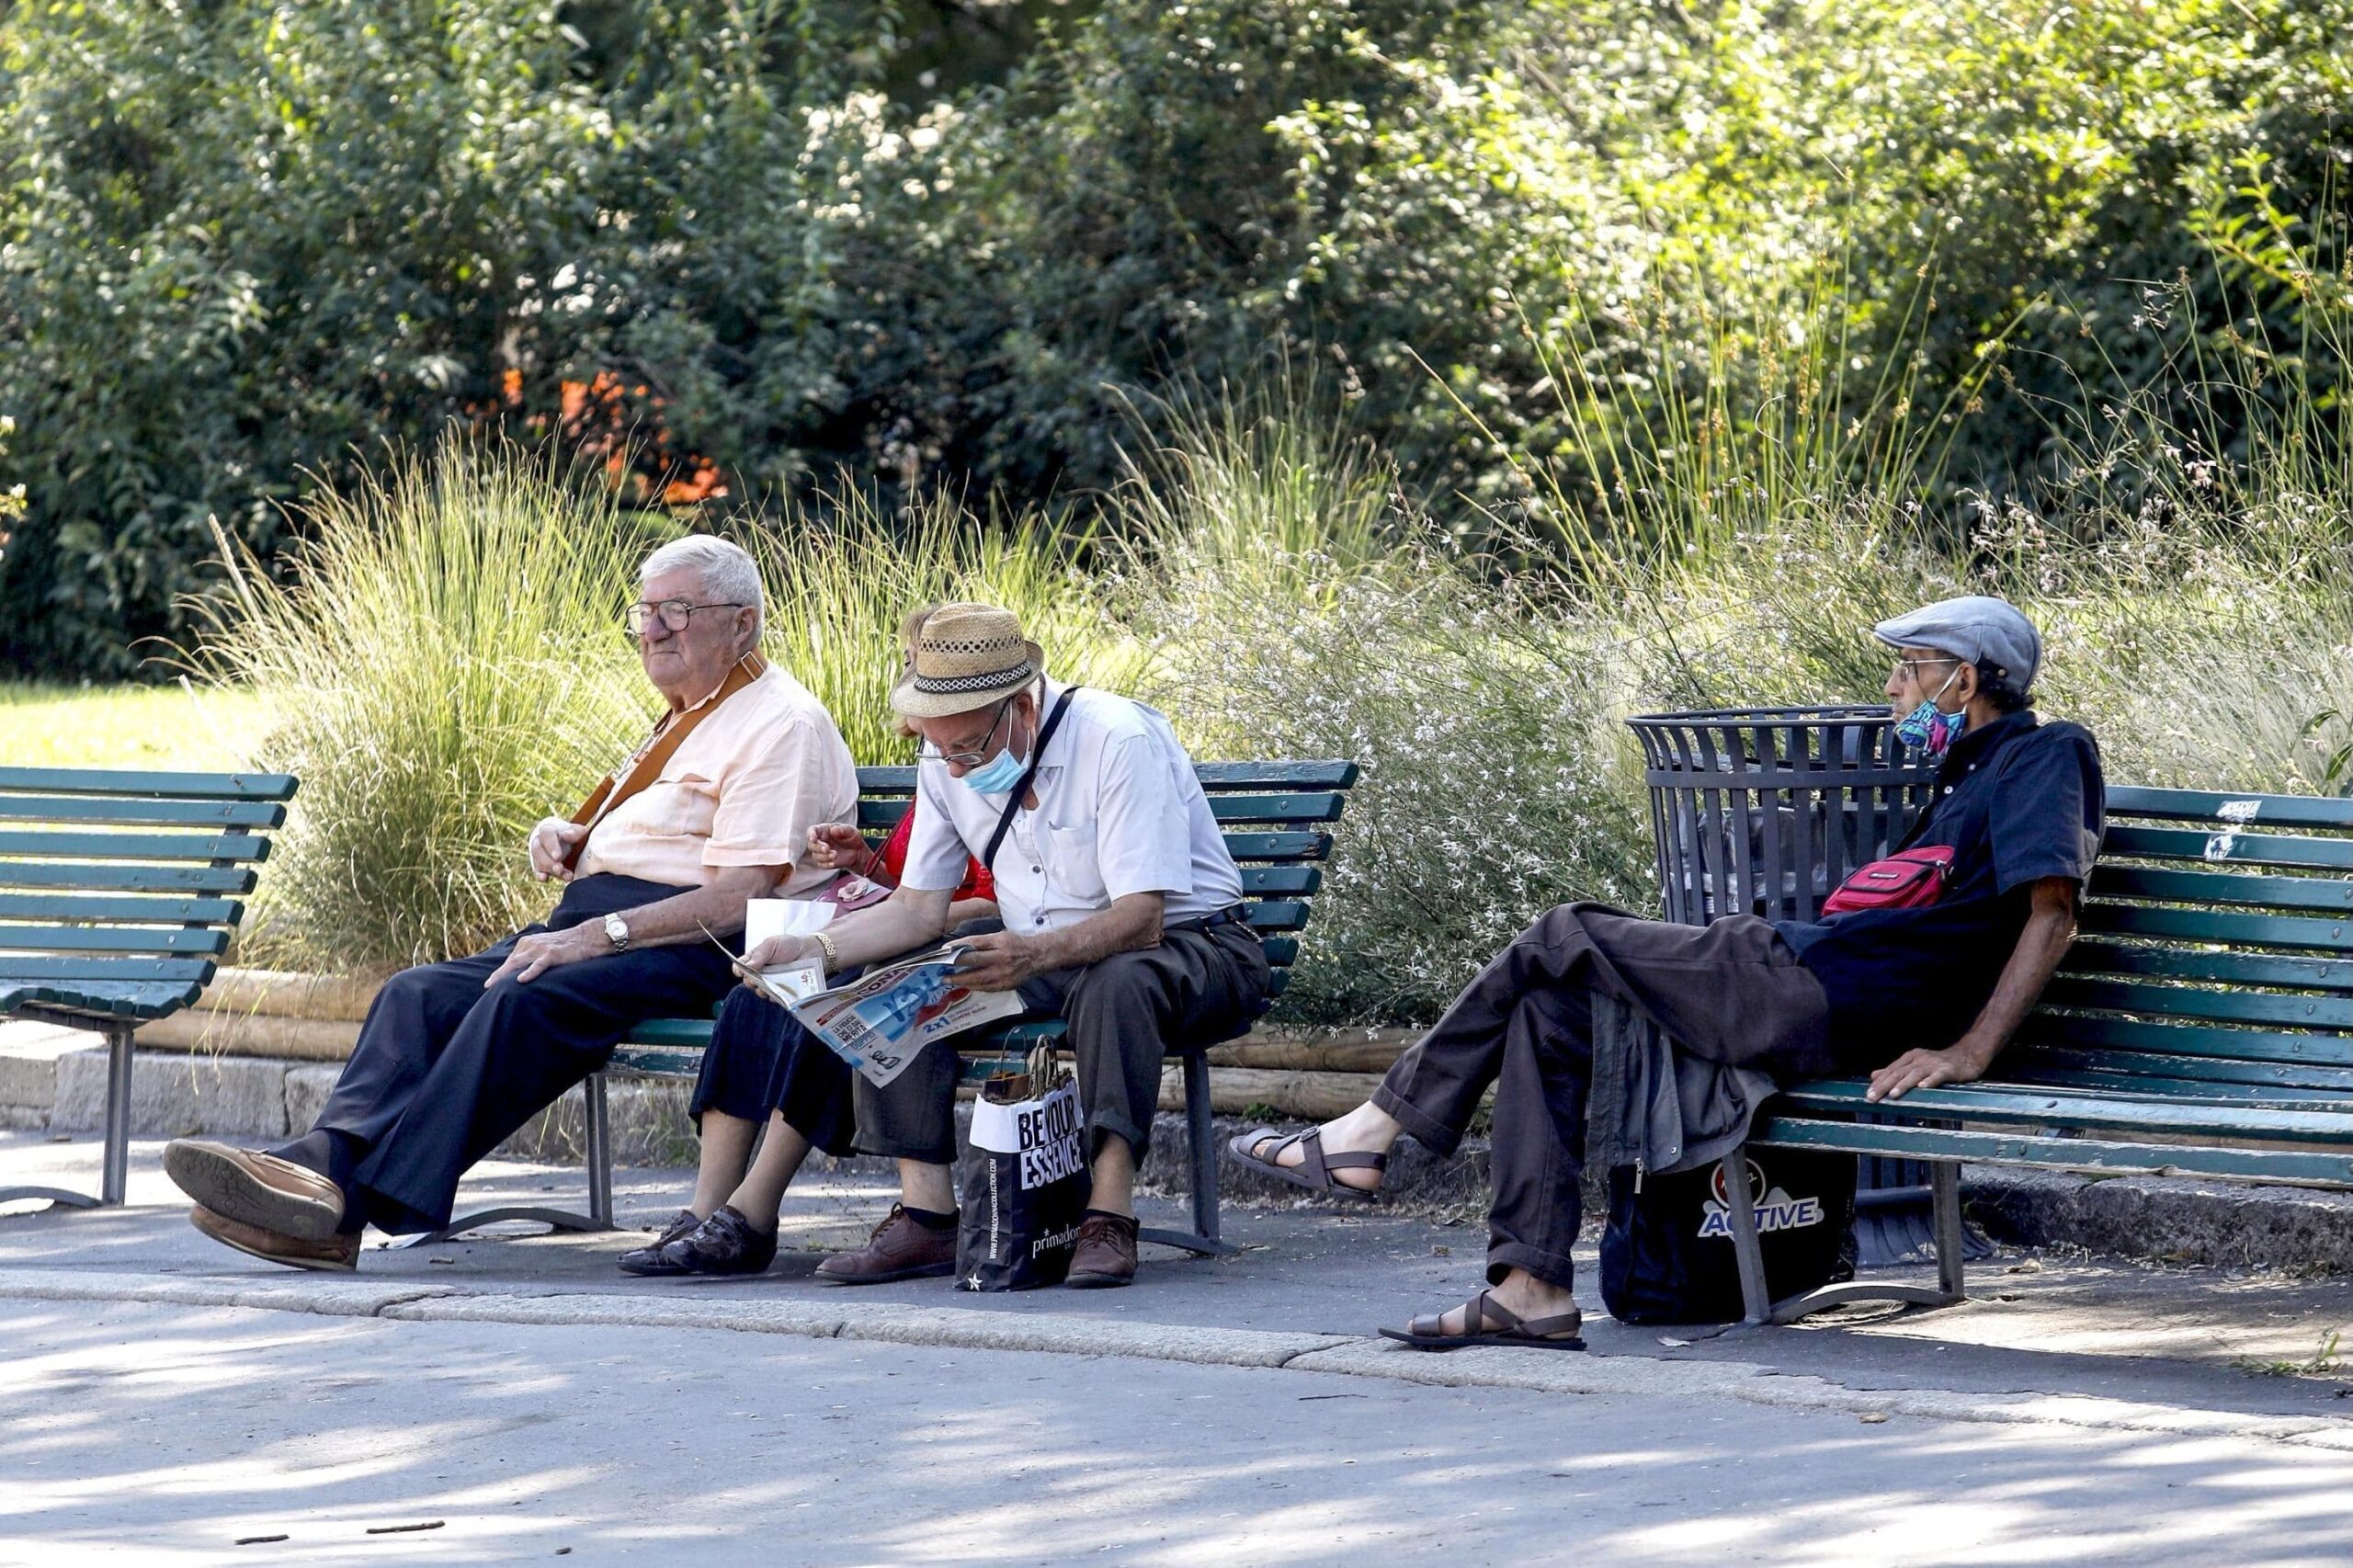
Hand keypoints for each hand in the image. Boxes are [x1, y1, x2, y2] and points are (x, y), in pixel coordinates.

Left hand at [486, 922, 606, 987]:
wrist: (588, 937)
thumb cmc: (567, 946)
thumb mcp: (545, 948)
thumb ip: (532, 957)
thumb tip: (522, 974)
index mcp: (526, 943)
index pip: (510, 960)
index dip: (501, 973)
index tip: (491, 984)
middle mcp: (530, 944)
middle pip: (510, 963)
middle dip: (498, 975)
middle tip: (487, 987)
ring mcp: (540, 949)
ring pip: (518, 964)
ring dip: (505, 975)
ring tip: (494, 986)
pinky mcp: (552, 954)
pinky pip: (538, 965)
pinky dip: (529, 972)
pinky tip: (521, 980)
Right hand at [529, 817, 588, 881]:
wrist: (570, 844)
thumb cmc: (573, 835)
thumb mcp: (577, 831)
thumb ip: (575, 832)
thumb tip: (565, 835)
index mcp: (547, 830)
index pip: (546, 835)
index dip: (551, 846)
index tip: (558, 856)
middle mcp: (539, 842)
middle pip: (538, 850)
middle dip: (549, 861)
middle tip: (559, 868)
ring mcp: (538, 855)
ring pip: (539, 863)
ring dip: (551, 870)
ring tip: (568, 876)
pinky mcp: (540, 867)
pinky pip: (537, 871)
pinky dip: (541, 876)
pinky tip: (544, 878)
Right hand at [740, 935, 814, 990]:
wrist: (810, 951)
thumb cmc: (789, 945)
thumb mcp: (771, 944)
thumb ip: (759, 954)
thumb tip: (748, 966)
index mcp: (755, 960)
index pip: (740, 967)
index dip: (738, 970)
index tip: (739, 972)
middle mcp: (760, 973)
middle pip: (748, 981)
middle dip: (749, 981)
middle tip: (754, 979)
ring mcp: (770, 983)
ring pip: (760, 991)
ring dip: (760, 990)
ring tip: (765, 987)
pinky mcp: (781, 991)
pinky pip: (774, 998)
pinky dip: (774, 997)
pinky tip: (778, 992)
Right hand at [807, 824, 868, 870]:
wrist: (857, 851)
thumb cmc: (851, 837)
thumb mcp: (851, 830)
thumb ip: (843, 829)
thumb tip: (833, 830)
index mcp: (823, 830)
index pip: (812, 831)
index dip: (811, 834)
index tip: (814, 839)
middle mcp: (819, 841)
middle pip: (811, 845)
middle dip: (818, 847)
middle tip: (827, 849)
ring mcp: (821, 853)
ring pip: (816, 856)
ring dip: (824, 856)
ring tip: (835, 855)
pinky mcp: (825, 862)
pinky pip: (822, 864)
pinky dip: (827, 864)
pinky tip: (833, 863)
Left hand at [946, 930, 1043, 992]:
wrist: (1038, 957)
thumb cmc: (1016, 944)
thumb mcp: (1001, 936)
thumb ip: (983, 942)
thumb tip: (961, 948)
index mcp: (1000, 942)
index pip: (975, 943)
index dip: (958, 947)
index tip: (945, 950)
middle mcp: (1002, 958)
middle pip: (974, 961)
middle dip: (956, 965)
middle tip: (941, 968)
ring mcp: (1004, 973)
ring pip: (978, 978)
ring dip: (961, 980)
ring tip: (948, 980)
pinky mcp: (1006, 984)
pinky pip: (986, 987)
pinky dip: (973, 986)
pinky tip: (964, 985)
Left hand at [1866, 1040, 1994, 1102]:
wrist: (1966, 1056)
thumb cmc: (1938, 1063)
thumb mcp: (1914, 1065)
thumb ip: (1895, 1070)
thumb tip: (1873, 1075)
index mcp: (1909, 1058)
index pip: (1890, 1071)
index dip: (1879, 1083)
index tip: (1868, 1095)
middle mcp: (1919, 1059)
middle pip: (1899, 1073)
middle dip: (1884, 1086)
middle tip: (1873, 1097)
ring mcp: (1933, 1064)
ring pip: (1915, 1074)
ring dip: (1903, 1085)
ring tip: (1892, 1095)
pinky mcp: (1948, 1069)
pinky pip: (1938, 1076)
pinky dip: (1930, 1081)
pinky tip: (1923, 1088)